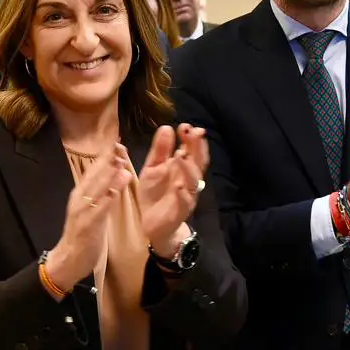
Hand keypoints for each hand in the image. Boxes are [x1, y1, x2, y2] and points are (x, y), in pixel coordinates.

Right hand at [45, 145, 133, 292]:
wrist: (68, 259)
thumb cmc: (83, 234)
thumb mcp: (92, 209)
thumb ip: (103, 192)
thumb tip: (117, 173)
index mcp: (80, 193)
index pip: (93, 169)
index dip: (105, 155)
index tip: (117, 141)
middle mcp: (79, 198)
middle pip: (93, 175)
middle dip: (106, 159)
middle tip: (120, 144)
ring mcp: (81, 211)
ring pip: (95, 189)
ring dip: (107, 175)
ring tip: (120, 161)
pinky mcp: (86, 225)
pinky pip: (98, 210)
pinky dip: (107, 199)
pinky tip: (115, 190)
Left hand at [138, 124, 206, 253]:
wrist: (151, 223)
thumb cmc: (155, 193)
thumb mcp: (153, 168)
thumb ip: (160, 150)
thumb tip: (166, 127)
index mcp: (182, 167)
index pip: (191, 150)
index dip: (191, 138)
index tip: (185, 126)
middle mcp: (188, 180)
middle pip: (197, 162)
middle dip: (197, 147)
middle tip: (194, 132)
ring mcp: (187, 195)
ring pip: (193, 181)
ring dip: (189, 168)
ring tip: (181, 156)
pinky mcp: (180, 211)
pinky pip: (185, 203)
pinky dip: (183, 195)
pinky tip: (179, 187)